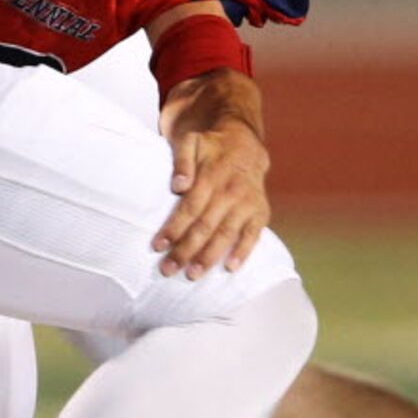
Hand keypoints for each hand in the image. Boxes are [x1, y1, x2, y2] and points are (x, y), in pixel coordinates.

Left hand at [154, 122, 270, 277]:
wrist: (245, 144)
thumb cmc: (210, 147)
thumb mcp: (191, 142)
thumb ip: (182, 161)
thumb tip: (178, 186)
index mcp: (211, 177)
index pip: (189, 208)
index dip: (173, 229)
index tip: (157, 246)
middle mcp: (230, 193)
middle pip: (205, 226)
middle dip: (185, 250)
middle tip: (168, 269)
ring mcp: (247, 204)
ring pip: (226, 234)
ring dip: (209, 257)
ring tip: (192, 275)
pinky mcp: (260, 213)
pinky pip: (253, 235)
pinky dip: (243, 252)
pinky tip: (230, 268)